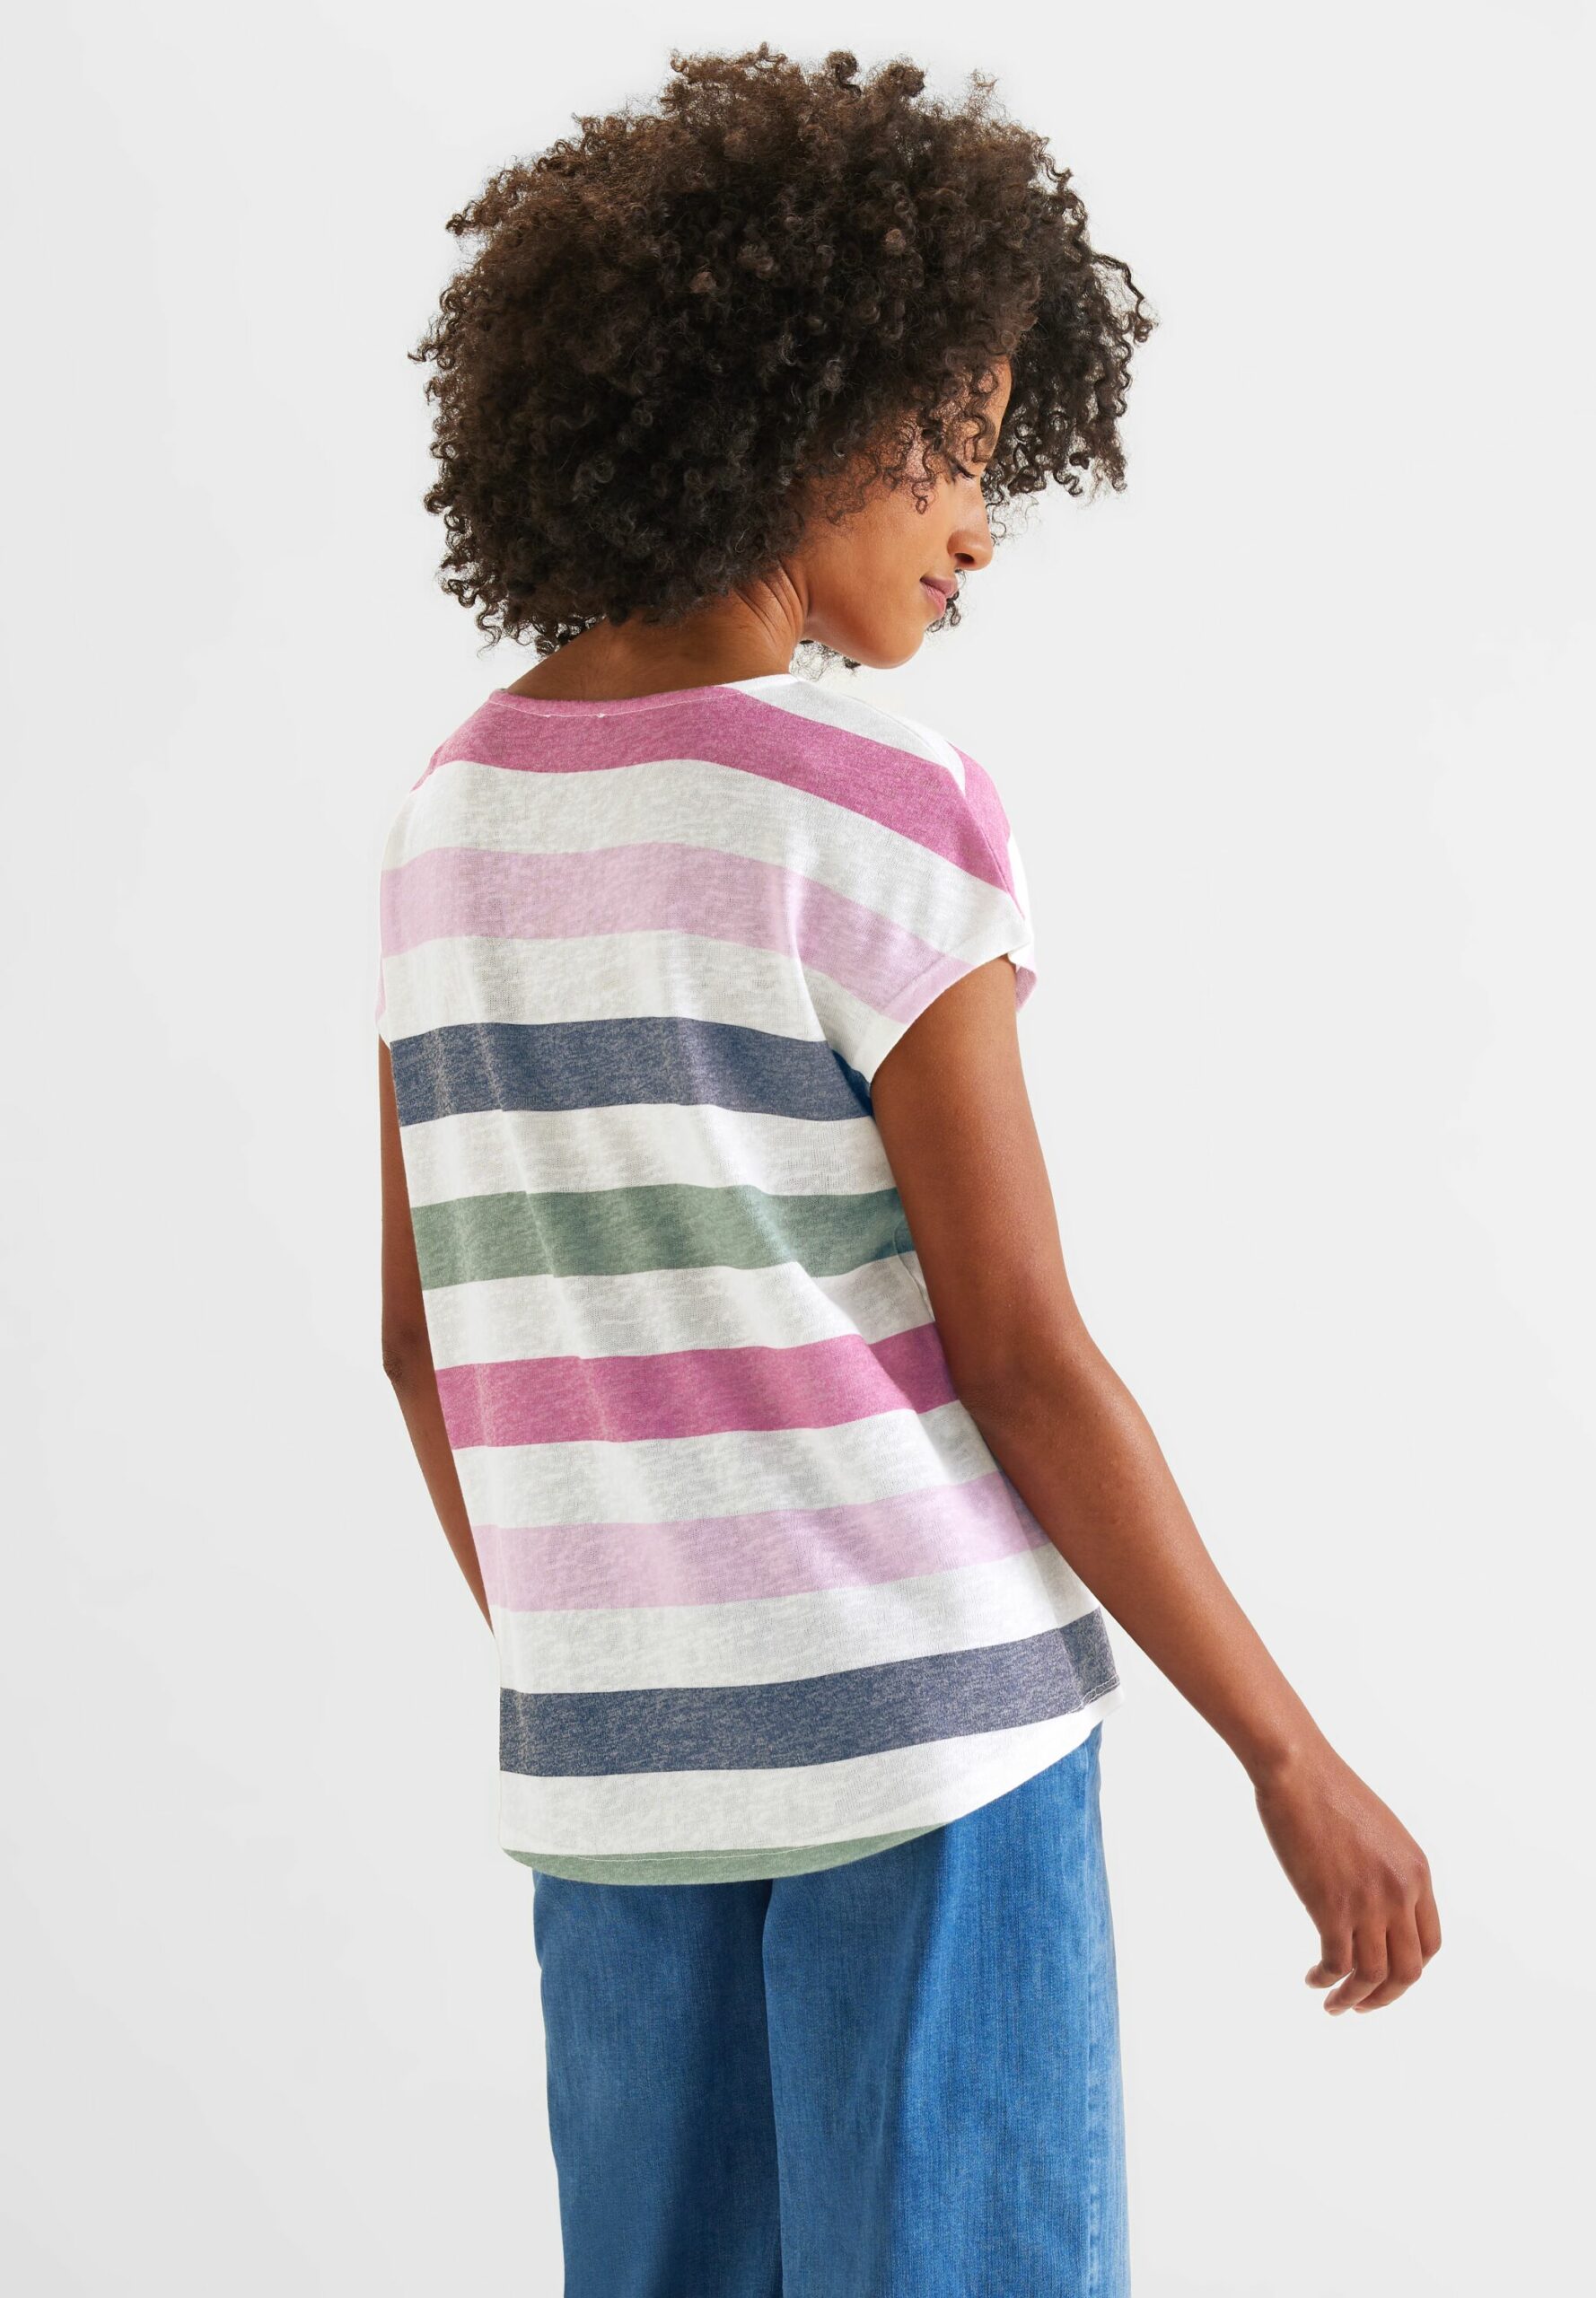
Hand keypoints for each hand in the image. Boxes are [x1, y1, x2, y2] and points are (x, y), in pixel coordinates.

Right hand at [1252, 1738, 1441, 2013]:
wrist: (1298, 1771)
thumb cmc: (1328, 1791)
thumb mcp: (1379, 1831)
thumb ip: (1388, 1869)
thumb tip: (1375, 1899)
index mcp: (1417, 1873)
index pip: (1429, 1943)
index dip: (1409, 1969)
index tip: (1386, 1978)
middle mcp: (1401, 1892)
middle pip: (1409, 1970)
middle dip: (1386, 1996)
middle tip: (1363, 2005)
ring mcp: (1368, 1902)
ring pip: (1374, 1976)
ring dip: (1354, 1999)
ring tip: (1334, 2005)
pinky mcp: (1332, 1907)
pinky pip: (1338, 1964)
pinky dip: (1326, 1980)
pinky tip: (1312, 1979)